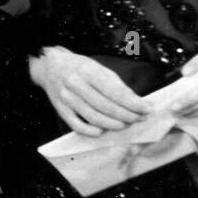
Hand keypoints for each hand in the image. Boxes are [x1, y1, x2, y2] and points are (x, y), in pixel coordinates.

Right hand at [29, 46, 148, 136]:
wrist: (50, 66)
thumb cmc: (78, 67)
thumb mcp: (99, 68)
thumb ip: (117, 84)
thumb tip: (136, 101)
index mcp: (89, 71)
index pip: (116, 92)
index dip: (133, 104)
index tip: (146, 109)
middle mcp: (77, 84)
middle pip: (107, 107)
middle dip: (127, 115)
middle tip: (139, 119)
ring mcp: (67, 99)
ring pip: (94, 117)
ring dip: (113, 124)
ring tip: (126, 124)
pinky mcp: (61, 110)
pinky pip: (77, 125)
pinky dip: (92, 131)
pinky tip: (103, 130)